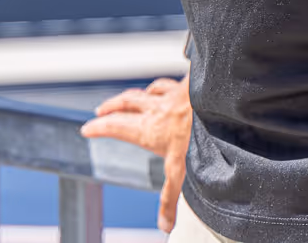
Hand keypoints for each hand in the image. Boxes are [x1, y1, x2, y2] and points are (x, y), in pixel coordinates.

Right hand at [82, 77, 190, 230]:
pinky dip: (162, 86)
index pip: (116, 126)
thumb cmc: (198, 134)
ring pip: (146, 92)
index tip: (87, 128)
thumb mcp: (181, 171)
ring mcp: (172, 96)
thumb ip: (170, 196)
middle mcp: (156, 110)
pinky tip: (168, 87)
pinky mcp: (188, 88)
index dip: (99, 128)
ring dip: (134, 96)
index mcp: (149, 129)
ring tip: (130, 98)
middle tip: (100, 111)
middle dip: (110, 108)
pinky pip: (169, 84)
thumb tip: (164, 224)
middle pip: (126, 104)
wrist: (219, 104)